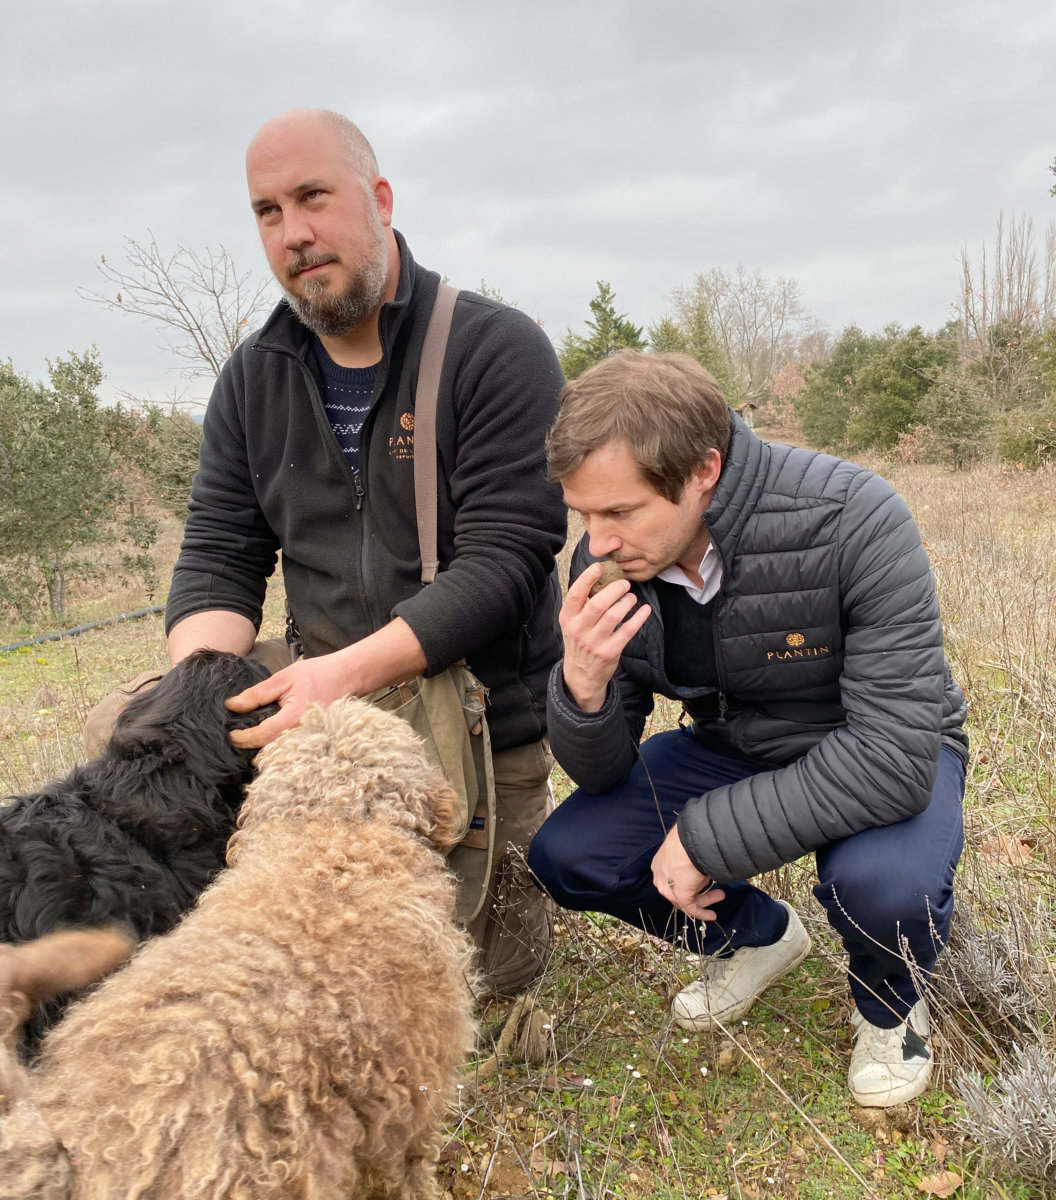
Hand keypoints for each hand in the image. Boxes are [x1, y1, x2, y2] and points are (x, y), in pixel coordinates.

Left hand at [225, 653, 355, 748]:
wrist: (348, 676)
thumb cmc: (318, 673)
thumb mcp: (283, 678)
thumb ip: (257, 694)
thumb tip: (233, 705)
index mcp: (294, 718)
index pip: (262, 735)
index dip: (243, 737)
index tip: (231, 734)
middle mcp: (304, 734)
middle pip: (270, 749)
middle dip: (252, 746)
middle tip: (238, 737)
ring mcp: (312, 739)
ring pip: (282, 752)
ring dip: (265, 748)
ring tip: (252, 738)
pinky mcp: (316, 739)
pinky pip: (294, 748)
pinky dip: (280, 746)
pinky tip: (271, 738)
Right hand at [560, 563, 651, 711]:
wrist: (581, 675)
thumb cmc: (579, 641)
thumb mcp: (572, 623)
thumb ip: (581, 604)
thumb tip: (601, 578)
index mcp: (567, 618)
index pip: (575, 594)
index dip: (587, 578)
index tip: (599, 567)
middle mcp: (579, 629)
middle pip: (599, 603)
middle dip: (615, 589)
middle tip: (625, 584)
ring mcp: (594, 642)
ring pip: (614, 615)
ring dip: (627, 602)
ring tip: (631, 598)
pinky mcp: (609, 652)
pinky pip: (627, 630)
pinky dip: (639, 618)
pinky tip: (644, 610)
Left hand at [651, 824, 725, 920]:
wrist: (695, 839)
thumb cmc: (693, 839)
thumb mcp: (688, 849)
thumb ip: (690, 864)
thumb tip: (701, 872)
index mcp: (659, 862)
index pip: (672, 877)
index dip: (688, 882)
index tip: (702, 882)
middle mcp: (660, 875)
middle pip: (678, 889)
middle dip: (699, 891)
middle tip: (715, 890)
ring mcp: (667, 886)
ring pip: (685, 898)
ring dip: (704, 899)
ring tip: (721, 895)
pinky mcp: (679, 894)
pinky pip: (690, 907)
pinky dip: (701, 913)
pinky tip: (711, 915)